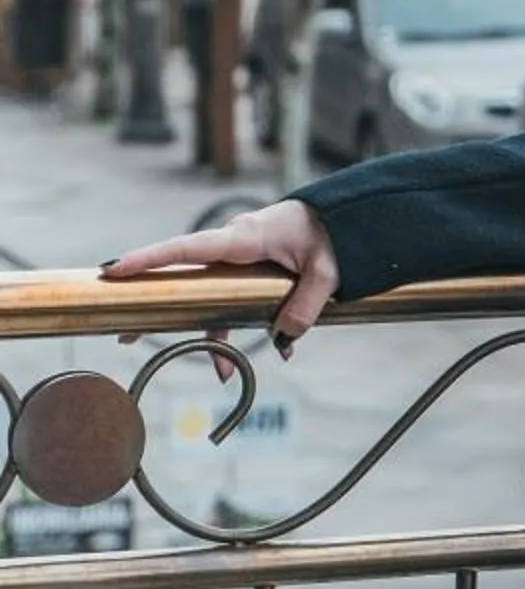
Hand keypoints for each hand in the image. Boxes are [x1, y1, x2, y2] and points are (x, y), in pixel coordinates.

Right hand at [101, 201, 341, 377]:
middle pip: (183, 279)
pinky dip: (253, 327)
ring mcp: (238, 258)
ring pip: (210, 299)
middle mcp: (232, 246)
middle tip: (124, 336)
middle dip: (156, 309)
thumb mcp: (327, 271)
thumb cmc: (333, 233)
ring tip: (221, 373)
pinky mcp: (250, 270)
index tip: (113, 271)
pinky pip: (236, 301)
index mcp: (243, 238)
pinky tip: (281, 351)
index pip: (186, 248)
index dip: (147, 260)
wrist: (346, 214)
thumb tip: (283, 340)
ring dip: (216, 336)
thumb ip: (306, 305)